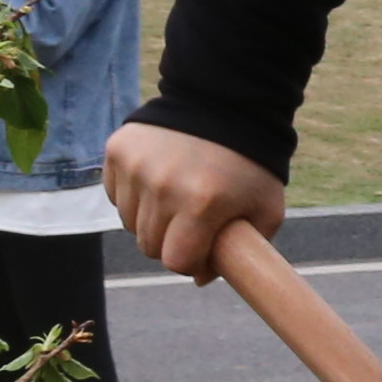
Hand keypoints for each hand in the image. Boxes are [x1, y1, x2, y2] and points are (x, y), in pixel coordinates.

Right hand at [103, 122, 286, 278]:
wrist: (226, 103)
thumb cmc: (251, 164)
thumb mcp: (266, 209)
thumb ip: (242, 252)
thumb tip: (197, 278)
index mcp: (202, 203)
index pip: (176, 261)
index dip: (190, 262)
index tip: (202, 250)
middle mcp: (162, 186)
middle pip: (149, 245)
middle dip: (171, 242)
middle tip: (192, 222)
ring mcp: (136, 167)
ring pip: (129, 223)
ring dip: (150, 219)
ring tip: (177, 197)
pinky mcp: (117, 151)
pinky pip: (116, 195)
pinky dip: (134, 195)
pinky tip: (159, 178)